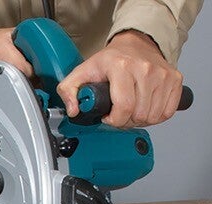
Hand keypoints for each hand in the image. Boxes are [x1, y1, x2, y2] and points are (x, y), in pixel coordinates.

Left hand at [57, 30, 183, 126]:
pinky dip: (156, 116)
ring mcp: (162, 74)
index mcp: (122, 67)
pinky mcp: (175, 79)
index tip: (108, 117)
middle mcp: (146, 69)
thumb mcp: (81, 73)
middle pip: (138, 115)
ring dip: (140, 119)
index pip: (123, 107)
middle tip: (119, 113)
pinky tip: (145, 108)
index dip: (114, 120)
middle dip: (125, 121)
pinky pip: (167, 112)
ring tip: (131, 110)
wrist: (135, 43)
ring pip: (153, 116)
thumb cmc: (109, 61)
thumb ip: (68, 91)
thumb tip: (73, 110)